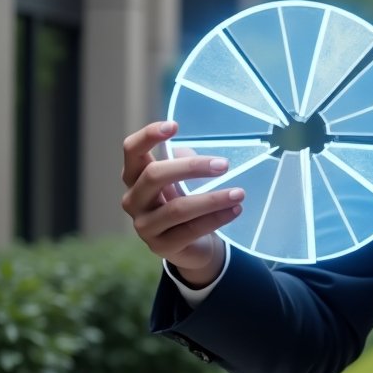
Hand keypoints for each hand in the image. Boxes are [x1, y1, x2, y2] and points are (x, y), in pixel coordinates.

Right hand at [121, 121, 240, 285]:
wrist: (191, 245)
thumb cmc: (184, 201)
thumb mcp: (184, 179)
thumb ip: (185, 163)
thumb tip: (204, 159)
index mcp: (135, 177)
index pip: (132, 151)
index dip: (148, 136)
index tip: (174, 125)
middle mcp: (133, 200)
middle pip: (154, 175)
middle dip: (191, 167)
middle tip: (224, 165)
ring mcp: (144, 226)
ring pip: (177, 208)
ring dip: (213, 199)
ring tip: (240, 193)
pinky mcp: (160, 247)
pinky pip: (191, 229)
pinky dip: (216, 218)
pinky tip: (236, 209)